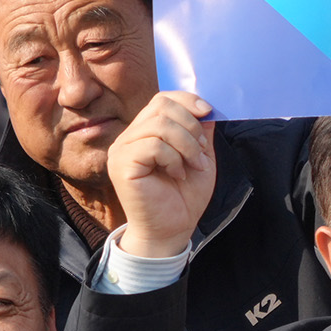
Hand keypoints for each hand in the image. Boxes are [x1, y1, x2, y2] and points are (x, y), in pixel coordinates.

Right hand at [107, 90, 217, 259]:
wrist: (172, 231)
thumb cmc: (183, 197)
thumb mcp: (200, 157)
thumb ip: (200, 131)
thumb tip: (206, 106)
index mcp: (145, 132)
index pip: (162, 99)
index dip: (187, 101)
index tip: (208, 113)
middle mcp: (129, 137)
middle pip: (161, 106)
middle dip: (190, 125)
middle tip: (200, 152)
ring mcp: (122, 149)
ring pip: (159, 124)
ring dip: (186, 144)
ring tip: (193, 166)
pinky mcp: (121, 164)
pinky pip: (153, 145)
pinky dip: (173, 158)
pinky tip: (177, 174)